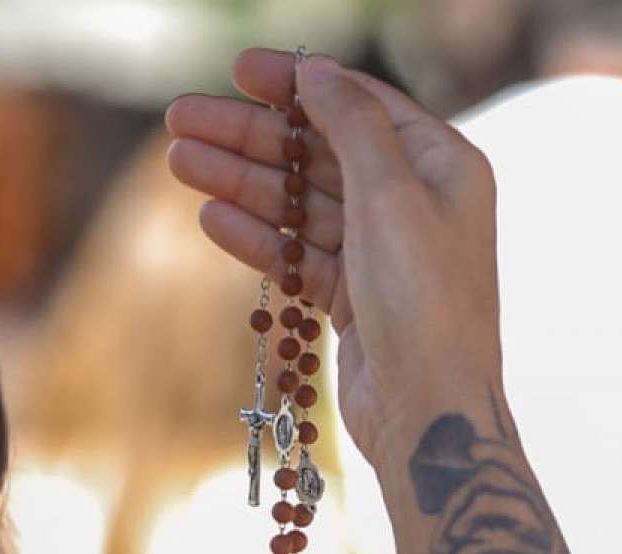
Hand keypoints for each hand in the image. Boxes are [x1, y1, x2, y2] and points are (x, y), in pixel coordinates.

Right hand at [166, 50, 504, 472]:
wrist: (430, 414)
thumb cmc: (425, 303)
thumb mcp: (390, 196)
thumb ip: (352, 126)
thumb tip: (317, 72)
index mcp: (442, 166)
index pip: (359, 104)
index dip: (297, 84)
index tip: (238, 71)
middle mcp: (415, 204)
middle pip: (320, 153)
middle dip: (251, 136)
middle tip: (179, 121)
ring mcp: (382, 254)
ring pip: (301, 204)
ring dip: (241, 183)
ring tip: (180, 164)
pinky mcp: (355, 301)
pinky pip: (297, 254)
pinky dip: (256, 237)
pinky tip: (210, 219)